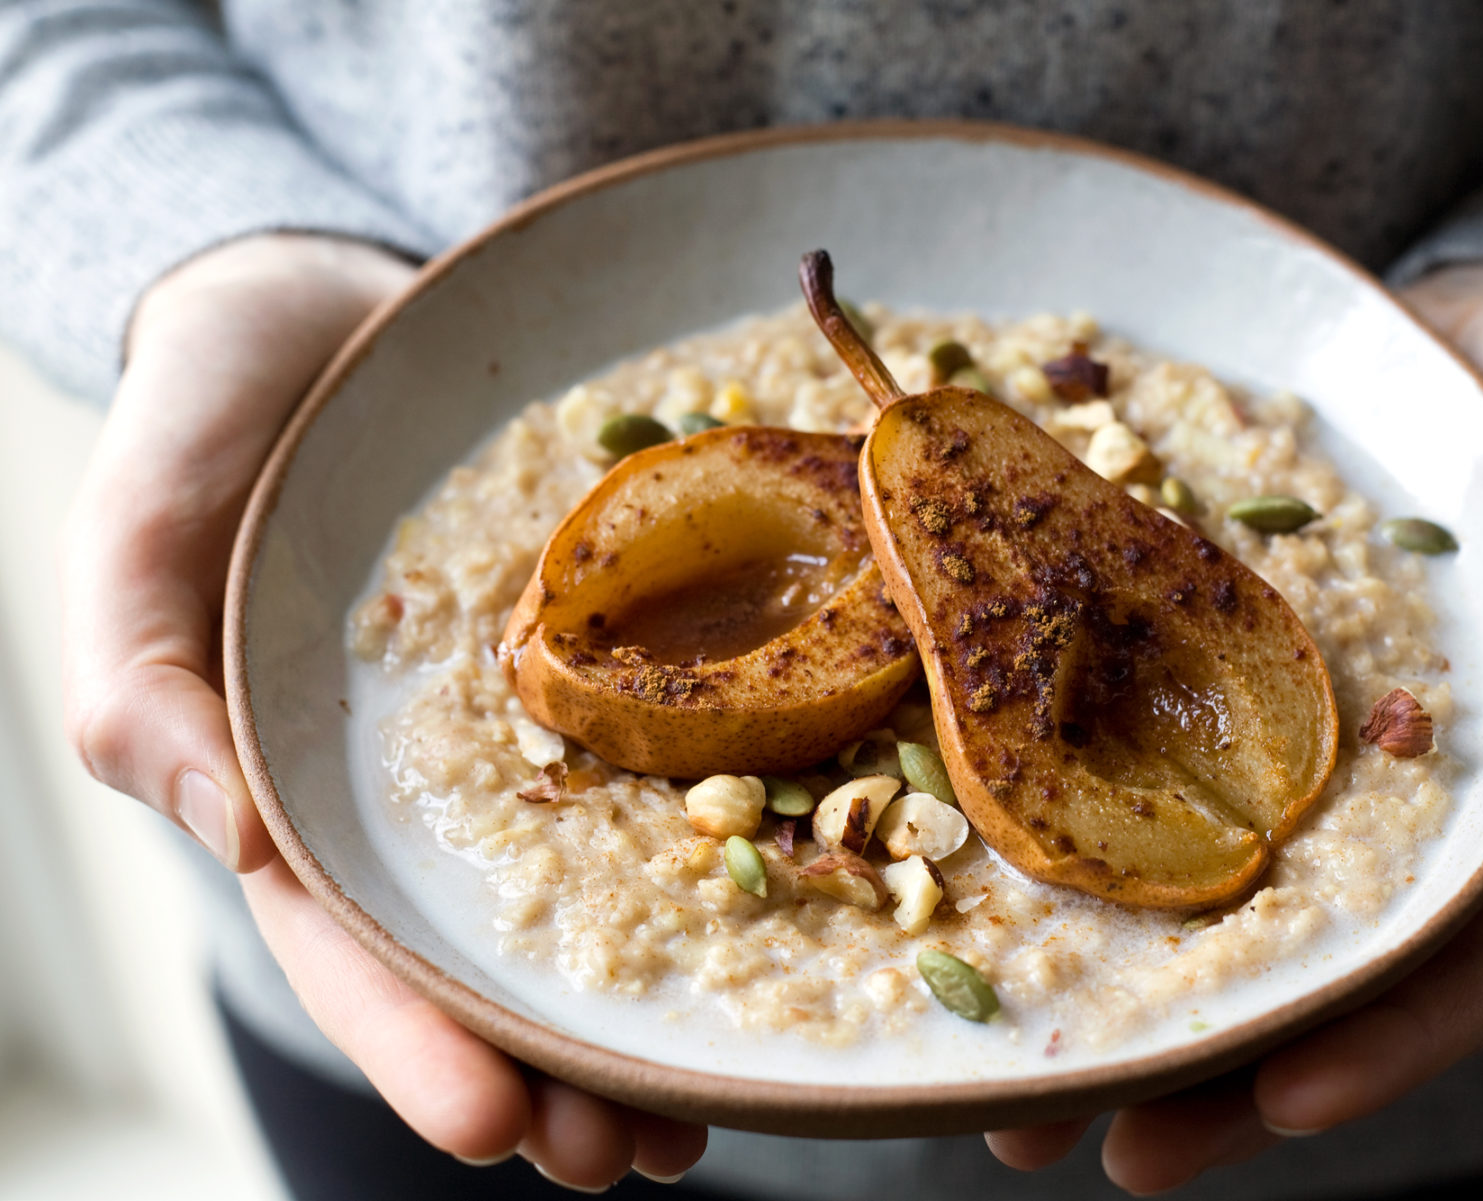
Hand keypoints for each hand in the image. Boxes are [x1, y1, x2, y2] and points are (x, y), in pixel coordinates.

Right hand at [61, 234, 706, 1188]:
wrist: (343, 299)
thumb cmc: (216, 408)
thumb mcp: (146, 521)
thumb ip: (143, 671)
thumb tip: (224, 827)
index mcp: (303, 783)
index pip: (351, 940)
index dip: (415, 1040)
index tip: (499, 1123)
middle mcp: (431, 780)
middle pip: (488, 952)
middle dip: (555, 1069)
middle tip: (636, 1160)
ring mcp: (536, 722)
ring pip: (594, 887)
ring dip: (649, 1006)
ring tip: (710, 1113)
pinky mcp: (625, 649)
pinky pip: (686, 754)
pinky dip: (732, 840)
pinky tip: (796, 912)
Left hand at [986, 259, 1482, 1191]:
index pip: (1440, 967)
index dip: (1368, 1050)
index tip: (1270, 1109)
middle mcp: (1361, 802)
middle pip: (1280, 973)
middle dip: (1182, 1074)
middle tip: (1061, 1144)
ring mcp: (1268, 746)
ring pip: (1179, 905)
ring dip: (1089, 999)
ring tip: (988, 1085)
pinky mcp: (1188, 674)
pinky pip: (1109, 769)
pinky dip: (1043, 840)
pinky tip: (953, 883)